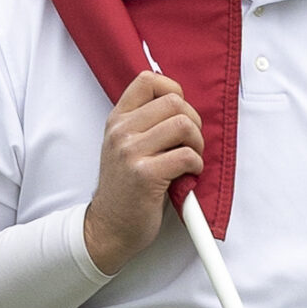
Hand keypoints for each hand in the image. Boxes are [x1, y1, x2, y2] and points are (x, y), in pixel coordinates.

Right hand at [83, 71, 204, 274]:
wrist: (109, 227)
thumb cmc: (125, 189)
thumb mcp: (124, 147)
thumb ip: (145, 124)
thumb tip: (182, 107)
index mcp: (118, 120)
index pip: (148, 80)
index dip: (174, 91)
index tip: (180, 113)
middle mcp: (121, 131)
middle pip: (174, 102)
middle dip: (193, 122)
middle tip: (191, 143)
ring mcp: (131, 152)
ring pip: (183, 125)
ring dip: (197, 144)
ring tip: (191, 159)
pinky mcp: (146, 174)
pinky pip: (187, 155)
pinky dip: (196, 165)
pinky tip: (188, 175)